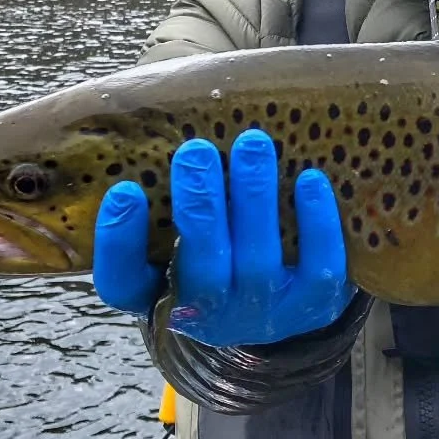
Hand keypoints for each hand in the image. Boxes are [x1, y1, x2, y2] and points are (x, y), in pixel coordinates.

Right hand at [91, 129, 353, 346]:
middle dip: (199, 206)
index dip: (119, 242)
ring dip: (255, 199)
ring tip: (253, 143)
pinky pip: (319, 269)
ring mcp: (262, 312)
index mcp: (159, 295)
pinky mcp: (313, 306)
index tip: (124, 190)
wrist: (272, 311)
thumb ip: (158, 203)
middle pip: (200, 268)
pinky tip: (310, 179)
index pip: (123, 283)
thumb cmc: (212, 256)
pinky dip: (316, 224)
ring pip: (258, 262)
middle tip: (196, 151)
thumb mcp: (171, 244)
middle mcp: (208, 313)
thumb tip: (157, 126)